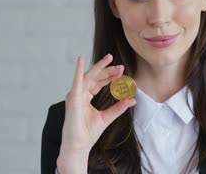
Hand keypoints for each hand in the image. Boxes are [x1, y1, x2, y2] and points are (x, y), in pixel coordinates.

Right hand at [57, 54, 135, 171]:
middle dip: (107, 70)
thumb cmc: (88, 134)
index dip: (109, 76)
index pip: (98, 82)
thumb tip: (132, 100)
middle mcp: (79, 94)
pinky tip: (80, 60)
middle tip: (120, 66)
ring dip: (100, 68)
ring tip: (110, 60)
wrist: (79, 146)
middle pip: (94, 77)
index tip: (121, 71)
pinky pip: (76, 81)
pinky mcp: (73, 98)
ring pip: (89, 76)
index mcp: (85, 97)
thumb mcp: (107, 117)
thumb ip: (118, 108)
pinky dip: (78, 70)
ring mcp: (75, 95)